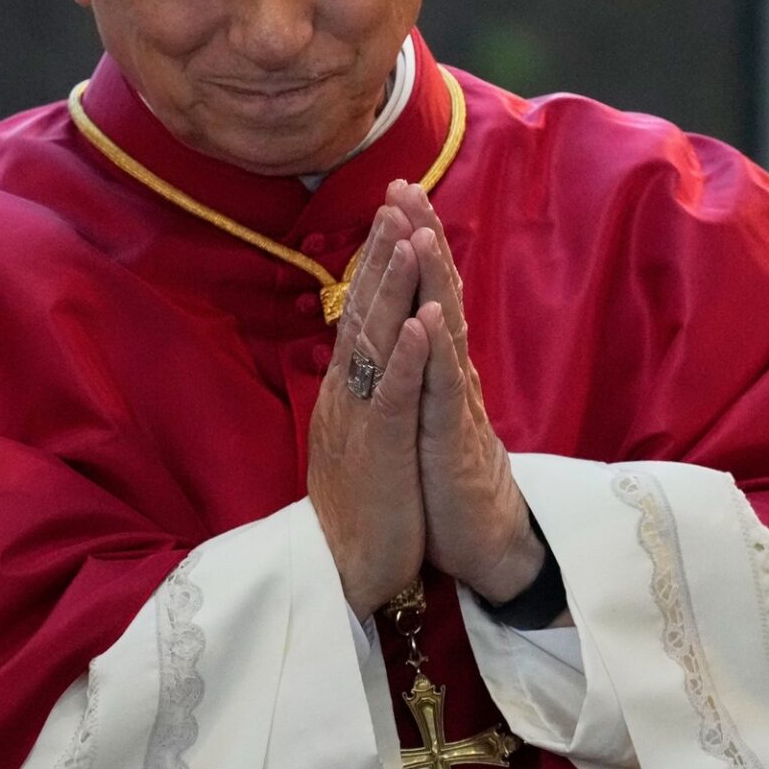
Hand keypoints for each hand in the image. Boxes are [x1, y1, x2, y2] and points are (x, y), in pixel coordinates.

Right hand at [308, 203, 429, 617]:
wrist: (350, 572)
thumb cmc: (363, 505)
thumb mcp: (361, 435)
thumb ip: (362, 389)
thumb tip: (361, 350)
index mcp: (348, 389)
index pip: (361, 311)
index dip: (375, 261)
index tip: (392, 211)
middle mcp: (348, 394)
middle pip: (363, 310)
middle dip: (382, 252)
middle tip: (396, 195)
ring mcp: (360, 420)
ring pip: (375, 342)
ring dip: (392, 288)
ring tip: (406, 236)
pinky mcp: (378, 452)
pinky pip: (393, 397)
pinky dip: (406, 357)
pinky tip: (420, 323)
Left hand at [390, 181, 545, 603]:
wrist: (482, 542)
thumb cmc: (448, 478)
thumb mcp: (425, 411)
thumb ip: (421, 366)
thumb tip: (409, 323)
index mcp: (436, 367)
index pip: (424, 291)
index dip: (410, 242)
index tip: (395, 193)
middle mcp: (449, 373)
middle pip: (438, 293)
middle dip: (422, 238)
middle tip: (406, 185)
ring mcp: (454, 403)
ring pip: (444, 330)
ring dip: (433, 282)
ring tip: (422, 232)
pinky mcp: (453, 440)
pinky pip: (443, 390)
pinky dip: (436, 353)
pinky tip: (431, 318)